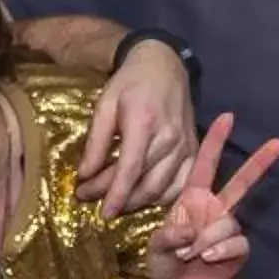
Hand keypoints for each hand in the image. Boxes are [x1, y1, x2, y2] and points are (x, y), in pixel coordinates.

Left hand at [77, 38, 197, 217]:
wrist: (164, 65)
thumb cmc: (130, 84)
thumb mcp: (105, 105)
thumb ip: (96, 142)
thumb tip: (84, 175)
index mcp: (144, 123)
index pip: (129, 170)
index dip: (114, 195)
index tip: (100, 213)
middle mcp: (169, 138)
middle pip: (144, 184)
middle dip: (119, 200)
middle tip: (94, 201)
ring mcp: (186, 146)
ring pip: (163, 189)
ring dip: (138, 202)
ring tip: (116, 201)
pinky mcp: (194, 150)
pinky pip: (181, 184)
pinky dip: (164, 197)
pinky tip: (145, 198)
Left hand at [145, 112, 278, 278]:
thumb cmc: (163, 265)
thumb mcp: (156, 248)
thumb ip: (168, 236)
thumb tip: (188, 229)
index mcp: (193, 200)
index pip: (205, 165)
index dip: (215, 141)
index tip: (228, 116)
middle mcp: (214, 210)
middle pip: (242, 183)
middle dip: (259, 162)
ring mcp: (227, 230)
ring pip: (228, 222)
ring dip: (207, 239)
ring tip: (190, 254)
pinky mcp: (237, 251)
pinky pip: (236, 242)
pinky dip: (220, 250)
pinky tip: (207, 259)